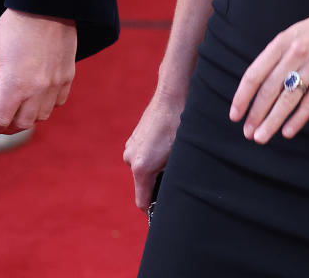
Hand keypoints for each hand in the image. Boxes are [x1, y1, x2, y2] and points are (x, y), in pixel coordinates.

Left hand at [0, 9, 76, 137]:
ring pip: (41, 116)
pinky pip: (58, 102)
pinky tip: (38, 97)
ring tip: (18, 109)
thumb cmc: (17, 24)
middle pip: (21, 124)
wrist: (47, 5)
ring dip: (27, 118)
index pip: (0, 121)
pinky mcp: (67, 76)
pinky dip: (46, 105)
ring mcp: (55, 85)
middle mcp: (36, 90)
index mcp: (14, 85)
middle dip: (7, 127)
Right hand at [123, 89, 183, 210]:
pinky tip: (164, 147)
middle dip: (156, 185)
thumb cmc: (178, 126)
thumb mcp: (177, 158)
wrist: (171, 96)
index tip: (163, 210)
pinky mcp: (133, 139)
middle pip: (143, 186)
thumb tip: (171, 192)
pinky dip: (151, 158)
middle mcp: (130, 159)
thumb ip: (170, 178)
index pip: (142, 202)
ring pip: (142, 170)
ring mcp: (130, 147)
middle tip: (174, 179)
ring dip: (154, 170)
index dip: (154, 210)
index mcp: (141, 168)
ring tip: (170, 159)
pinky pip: (141, 157)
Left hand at [229, 12, 308, 143]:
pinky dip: (298, 119)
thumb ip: (274, 59)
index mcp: (281, 42)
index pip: (255, 74)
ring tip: (261, 137)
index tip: (234, 114)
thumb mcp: (290, 36)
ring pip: (289, 99)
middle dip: (256, 114)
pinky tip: (287, 131)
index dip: (243, 96)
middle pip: (270, 89)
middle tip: (247, 132)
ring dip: (272, 121)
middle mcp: (296, 53)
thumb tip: (253, 90)